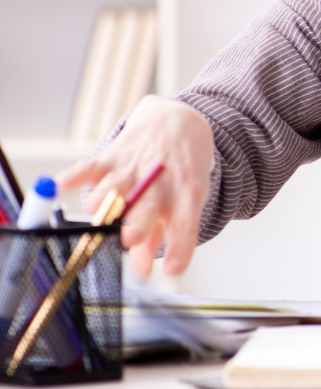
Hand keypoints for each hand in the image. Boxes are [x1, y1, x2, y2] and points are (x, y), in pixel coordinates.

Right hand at [56, 95, 214, 278]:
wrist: (181, 121)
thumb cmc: (181, 170)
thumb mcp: (186, 200)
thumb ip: (164, 234)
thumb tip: (143, 269)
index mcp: (186, 195)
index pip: (186, 225)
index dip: (180, 248)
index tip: (172, 271)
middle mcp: (160, 182)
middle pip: (148, 206)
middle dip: (138, 223)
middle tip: (129, 239)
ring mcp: (135, 168)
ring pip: (116, 187)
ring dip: (104, 201)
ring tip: (96, 211)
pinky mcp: (113, 157)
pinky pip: (90, 166)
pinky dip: (74, 176)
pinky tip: (61, 185)